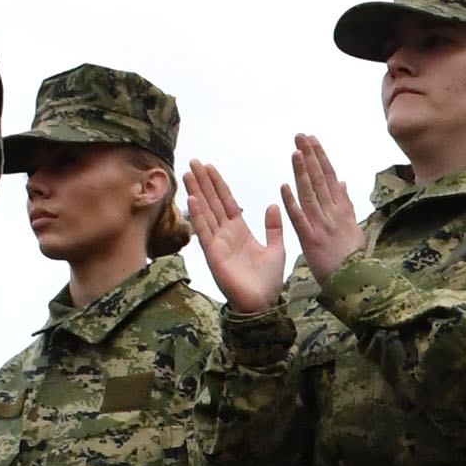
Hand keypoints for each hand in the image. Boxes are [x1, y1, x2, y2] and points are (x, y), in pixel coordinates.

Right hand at [184, 160, 288, 311]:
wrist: (264, 304)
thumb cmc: (268, 281)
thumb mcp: (276, 248)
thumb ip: (274, 227)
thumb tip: (273, 205)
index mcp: (240, 231)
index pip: (226, 202)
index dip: (218, 184)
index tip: (210, 167)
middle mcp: (225, 234)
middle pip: (212, 202)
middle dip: (203, 181)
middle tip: (193, 161)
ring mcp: (218, 243)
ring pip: (205, 212)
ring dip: (197, 192)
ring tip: (188, 173)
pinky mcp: (214, 255)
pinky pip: (205, 231)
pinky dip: (199, 215)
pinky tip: (192, 198)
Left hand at [282, 132, 362, 280]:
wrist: (355, 282)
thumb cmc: (352, 256)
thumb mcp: (353, 225)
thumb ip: (346, 202)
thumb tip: (341, 181)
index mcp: (341, 209)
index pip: (329, 177)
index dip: (320, 157)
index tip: (312, 139)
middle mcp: (332, 213)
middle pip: (319, 180)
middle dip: (310, 156)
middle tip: (300, 136)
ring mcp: (321, 225)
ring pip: (310, 194)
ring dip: (302, 172)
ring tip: (295, 152)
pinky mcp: (311, 240)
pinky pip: (300, 219)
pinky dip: (292, 203)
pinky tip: (284, 187)